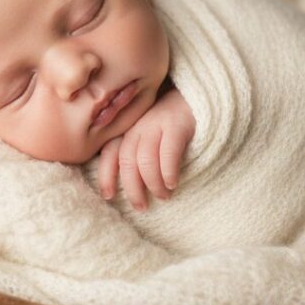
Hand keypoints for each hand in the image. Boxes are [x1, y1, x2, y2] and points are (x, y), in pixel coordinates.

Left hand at [97, 87, 194, 210]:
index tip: (108, 196)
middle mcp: (138, 124)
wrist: (199, 97)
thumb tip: (125, 185)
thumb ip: (136, 151)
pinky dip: (168, 172)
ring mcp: (157, 122)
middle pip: (126, 159)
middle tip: (141, 206)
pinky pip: (168, 152)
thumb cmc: (172, 124)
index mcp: (128, 128)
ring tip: (163, 196)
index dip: (106, 175)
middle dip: (132, 187)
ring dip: (153, 183)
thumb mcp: (149, 135)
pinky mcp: (177, 123)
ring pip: (145, 158)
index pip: (109, 152)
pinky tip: (173, 183)